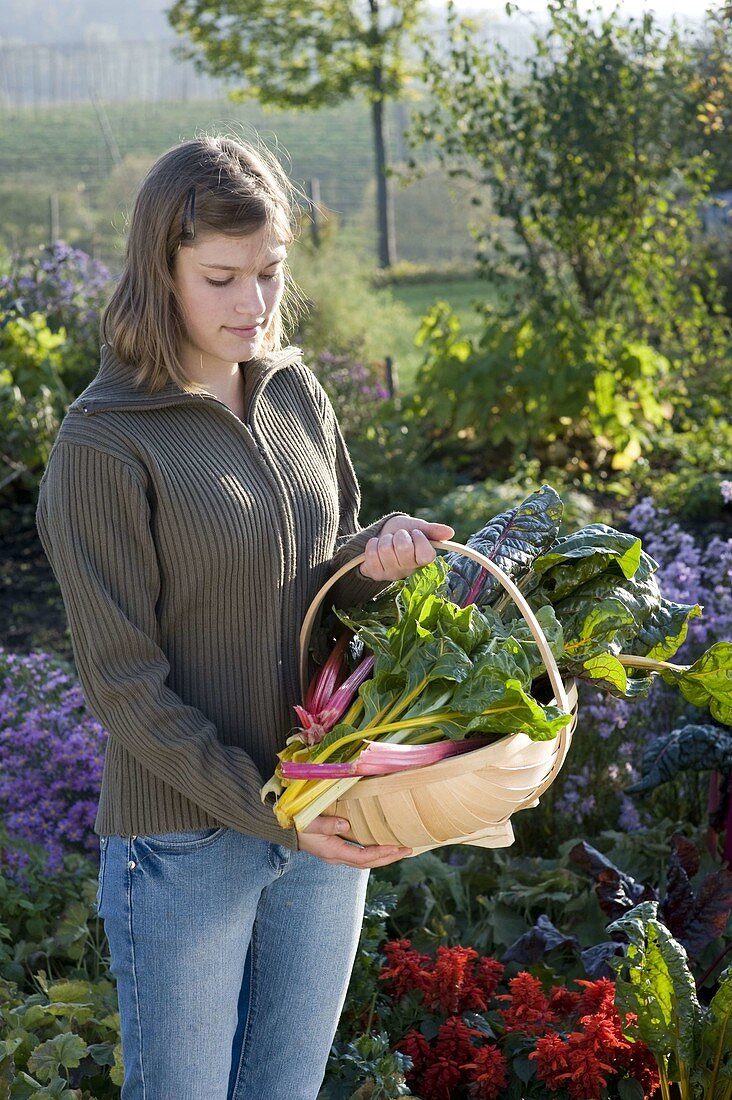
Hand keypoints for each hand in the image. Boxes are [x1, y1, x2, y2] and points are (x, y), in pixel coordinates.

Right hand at [297, 814, 412, 866]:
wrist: (281, 827)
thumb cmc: (294, 823)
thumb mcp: (308, 823)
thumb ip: (326, 824)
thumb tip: (346, 825)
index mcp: (332, 851)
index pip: (362, 857)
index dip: (381, 853)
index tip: (397, 847)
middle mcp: (336, 856)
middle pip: (368, 863)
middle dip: (389, 858)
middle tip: (408, 850)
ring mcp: (336, 854)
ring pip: (365, 860)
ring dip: (383, 856)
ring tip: (400, 849)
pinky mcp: (335, 848)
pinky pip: (359, 854)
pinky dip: (373, 851)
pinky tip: (381, 845)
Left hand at [359, 516, 454, 581]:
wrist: (380, 535)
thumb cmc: (401, 532)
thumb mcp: (417, 527)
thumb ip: (432, 530)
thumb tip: (450, 532)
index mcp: (423, 560)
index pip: (426, 554)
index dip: (419, 539)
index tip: (415, 533)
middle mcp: (409, 570)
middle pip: (403, 548)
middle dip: (399, 536)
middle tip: (398, 537)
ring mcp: (392, 574)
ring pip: (385, 550)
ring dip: (384, 540)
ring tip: (387, 542)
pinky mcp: (376, 574)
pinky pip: (371, 554)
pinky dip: (373, 544)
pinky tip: (377, 548)